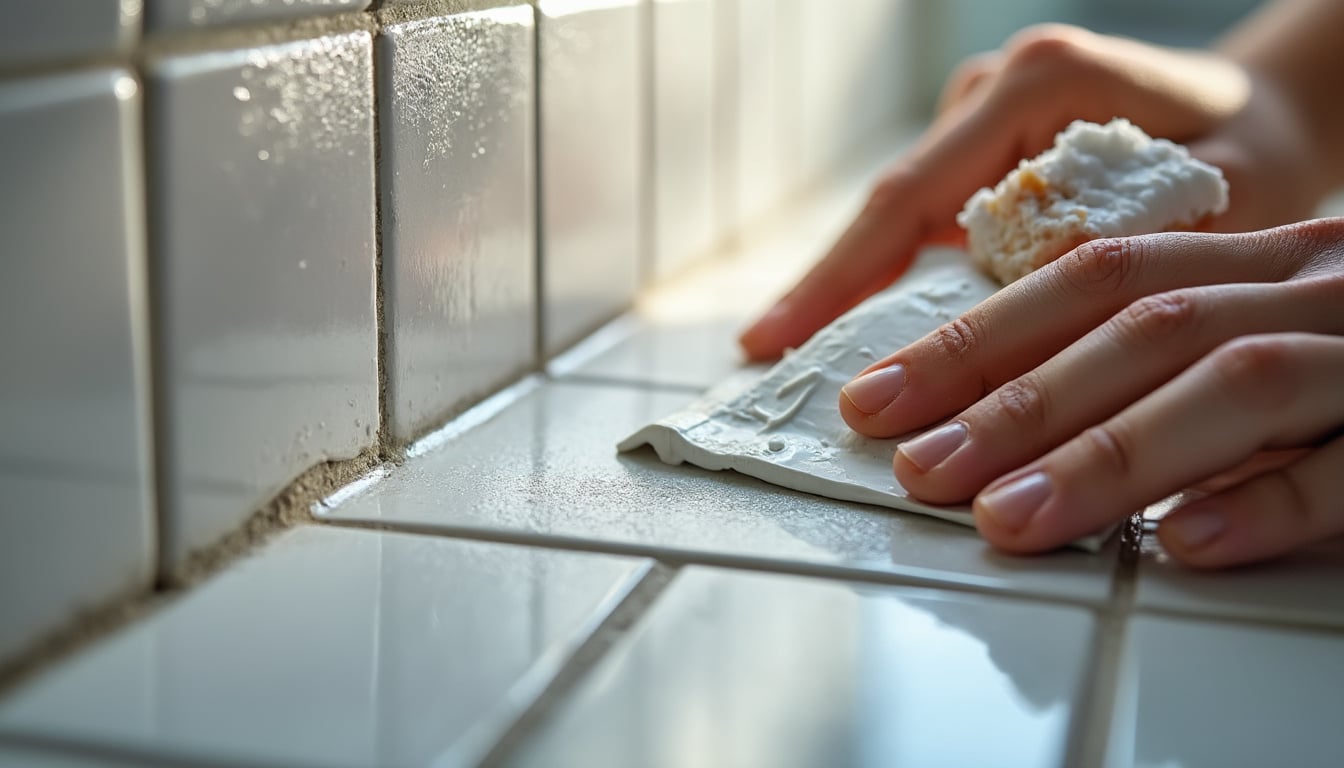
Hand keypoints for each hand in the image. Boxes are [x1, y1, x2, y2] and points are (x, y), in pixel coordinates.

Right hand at [738, 23, 1327, 361]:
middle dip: (832, 290)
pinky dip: (907, 280)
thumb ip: (1111, 255)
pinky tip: (880, 333)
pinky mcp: (984, 151)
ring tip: (816, 359)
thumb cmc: (1252, 153)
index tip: (778, 337)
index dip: (839, 275)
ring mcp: (983, 117)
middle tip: (768, 359)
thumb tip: (1001, 326)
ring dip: (866, 290)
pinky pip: (929, 224)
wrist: (1267, 116)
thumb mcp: (1214, 205)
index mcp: (1040, 83)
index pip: (911, 193)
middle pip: (888, 206)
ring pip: (902, 218)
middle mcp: (996, 91)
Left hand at [837, 220, 1343, 567]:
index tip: (877, 399)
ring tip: (1009, 519)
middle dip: (1013, 401)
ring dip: (1111, 454)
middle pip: (1140, 328)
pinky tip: (1189, 543)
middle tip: (916, 471)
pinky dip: (1272, 501)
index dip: (974, 339)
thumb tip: (993, 407)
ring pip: (1236, 384)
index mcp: (1252, 256)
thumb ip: (1150, 347)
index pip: (1087, 281)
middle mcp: (1310, 284)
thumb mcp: (1253, 317)